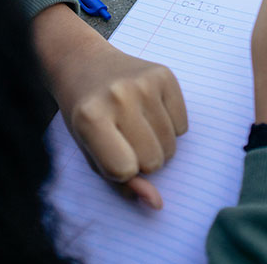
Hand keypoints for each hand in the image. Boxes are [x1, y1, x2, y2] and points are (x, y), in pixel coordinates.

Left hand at [32, 4, 187, 208]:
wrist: (83, 63)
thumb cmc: (85, 115)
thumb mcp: (90, 152)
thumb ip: (122, 184)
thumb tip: (157, 203)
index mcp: (91, 118)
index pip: (125, 169)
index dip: (120, 168)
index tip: (108, 150)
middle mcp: (119, 97)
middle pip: (154, 160)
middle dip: (142, 158)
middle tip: (124, 137)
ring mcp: (144, 83)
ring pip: (171, 145)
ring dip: (157, 144)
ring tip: (136, 124)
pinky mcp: (165, 74)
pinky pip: (183, 125)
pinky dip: (170, 126)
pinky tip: (150, 110)